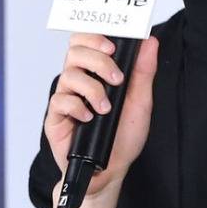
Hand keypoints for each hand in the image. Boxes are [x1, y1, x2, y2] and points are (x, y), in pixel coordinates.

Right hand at [44, 32, 158, 197]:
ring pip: (68, 74)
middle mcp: (79, 81)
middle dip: (97, 59)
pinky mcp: (56, 117)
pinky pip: (59, 101)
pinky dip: (77, 107)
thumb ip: (144, 71)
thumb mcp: (141, 102)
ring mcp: (66, 98)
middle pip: (75, 51)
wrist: (111, 170)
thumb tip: (150, 42)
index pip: (87, 41)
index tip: (113, 46)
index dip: (95, 37)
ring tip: (105, 108)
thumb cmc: (123, 136)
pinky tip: (89, 118)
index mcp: (96, 72)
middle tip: (116, 78)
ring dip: (92, 89)